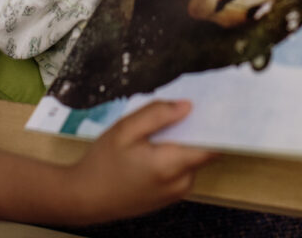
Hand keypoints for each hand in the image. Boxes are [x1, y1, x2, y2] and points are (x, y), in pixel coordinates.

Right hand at [66, 100, 217, 224]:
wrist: (83, 198)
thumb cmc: (103, 162)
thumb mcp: (125, 130)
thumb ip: (157, 115)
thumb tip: (188, 106)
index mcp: (171, 166)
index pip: (212, 146)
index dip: (217, 124)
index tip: (218, 104)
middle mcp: (180, 183)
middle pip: (202, 150)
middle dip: (194, 128)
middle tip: (179, 107)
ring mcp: (175, 193)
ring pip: (191, 158)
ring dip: (182, 141)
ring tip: (160, 127)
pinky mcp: (168, 196)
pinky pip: (181, 169)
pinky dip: (175, 154)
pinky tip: (154, 145)